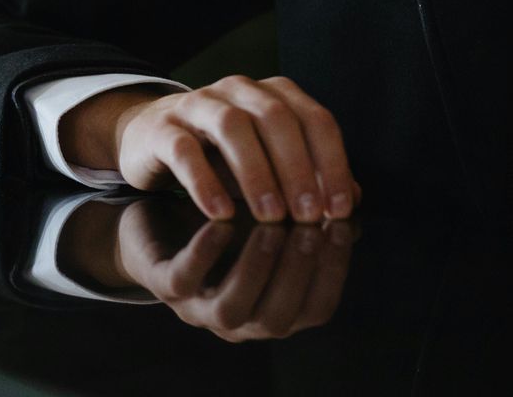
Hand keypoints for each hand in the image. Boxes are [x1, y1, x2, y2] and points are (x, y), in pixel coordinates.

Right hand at [62, 75, 359, 221]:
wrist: (152, 139)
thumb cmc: (221, 156)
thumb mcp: (269, 165)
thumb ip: (309, 178)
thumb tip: (352, 200)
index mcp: (272, 94)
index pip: (315, 119)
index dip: (332, 163)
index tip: (338, 209)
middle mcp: (237, 90)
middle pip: (276, 117)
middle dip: (297, 168)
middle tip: (307, 216)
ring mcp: (198, 104)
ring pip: (232, 126)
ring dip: (256, 173)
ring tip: (270, 216)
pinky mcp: (162, 127)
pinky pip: (184, 148)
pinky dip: (204, 181)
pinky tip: (220, 213)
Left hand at [115, 198, 356, 341]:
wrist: (158, 216)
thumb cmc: (227, 218)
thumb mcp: (271, 211)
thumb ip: (307, 208)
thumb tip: (355, 193)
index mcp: (274, 306)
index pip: (317, 306)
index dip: (333, 270)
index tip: (342, 224)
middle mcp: (241, 319)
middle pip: (277, 317)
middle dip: (297, 272)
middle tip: (309, 226)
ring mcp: (199, 307)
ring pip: (232, 310)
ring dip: (256, 269)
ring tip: (271, 226)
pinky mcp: (163, 284)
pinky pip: (183, 280)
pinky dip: (204, 254)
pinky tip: (221, 224)